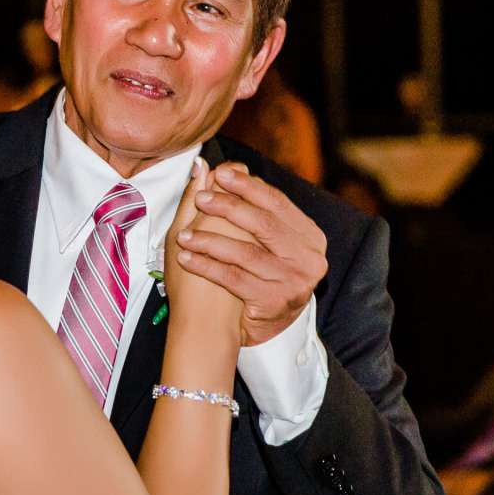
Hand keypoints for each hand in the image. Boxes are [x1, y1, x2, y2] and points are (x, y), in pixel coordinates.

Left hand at [173, 162, 328, 346]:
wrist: (269, 327)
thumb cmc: (263, 274)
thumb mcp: (266, 240)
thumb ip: (248, 205)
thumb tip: (214, 166)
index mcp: (309, 236)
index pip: (277, 202)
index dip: (247, 186)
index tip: (220, 174)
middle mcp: (308, 257)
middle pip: (264, 224)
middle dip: (229, 208)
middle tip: (201, 199)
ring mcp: (294, 281)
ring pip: (246, 252)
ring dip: (210, 240)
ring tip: (184, 235)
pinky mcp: (275, 302)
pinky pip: (233, 278)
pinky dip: (206, 266)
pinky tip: (186, 258)